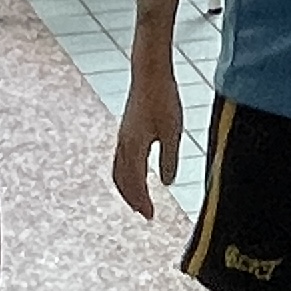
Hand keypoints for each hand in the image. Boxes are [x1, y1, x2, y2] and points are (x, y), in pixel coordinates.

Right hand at [112, 60, 185, 218]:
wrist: (149, 73)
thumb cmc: (163, 100)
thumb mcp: (172, 132)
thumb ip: (169, 159)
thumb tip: (167, 182)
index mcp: (134, 147)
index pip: (136, 183)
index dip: (142, 201)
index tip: (150, 216)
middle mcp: (124, 145)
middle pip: (122, 180)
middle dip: (132, 198)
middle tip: (145, 213)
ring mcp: (123, 137)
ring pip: (119, 170)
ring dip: (127, 188)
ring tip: (138, 200)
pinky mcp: (126, 130)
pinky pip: (121, 159)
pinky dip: (126, 173)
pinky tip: (136, 173)